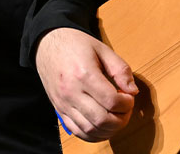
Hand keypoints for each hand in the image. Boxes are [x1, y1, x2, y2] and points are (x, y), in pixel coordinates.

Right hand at [35, 27, 137, 141]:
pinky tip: (103, 127)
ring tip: (116, 117)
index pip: (111, 101)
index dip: (127, 103)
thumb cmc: (75, 44)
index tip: (130, 97)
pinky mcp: (59, 110)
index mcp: (84, 74)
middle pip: (102, 120)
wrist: (47, 44)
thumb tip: (133, 90)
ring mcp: (63, 103)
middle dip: (121, 120)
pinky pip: (78, 131)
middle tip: (126, 110)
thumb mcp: (102, 49)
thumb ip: (120, 69)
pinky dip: (93, 135)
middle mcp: (71, 92)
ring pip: (90, 130)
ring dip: (109, 130)